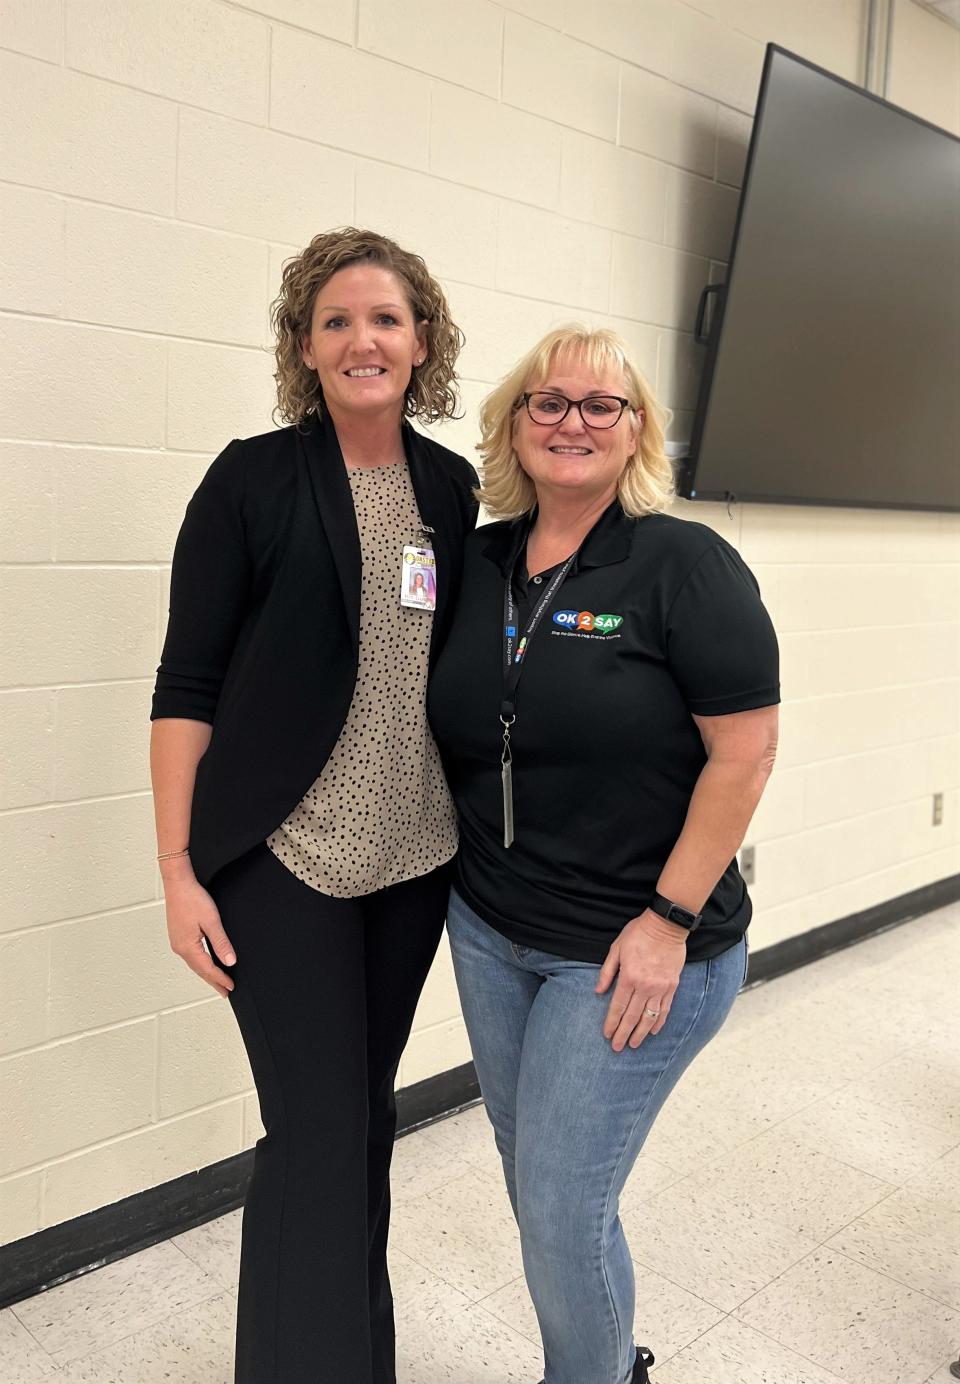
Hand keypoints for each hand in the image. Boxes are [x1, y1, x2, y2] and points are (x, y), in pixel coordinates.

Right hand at [162, 862, 236, 997]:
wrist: (178, 883)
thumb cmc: (191, 898)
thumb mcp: (212, 921)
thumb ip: (221, 942)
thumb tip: (230, 961)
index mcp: (187, 946)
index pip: (207, 969)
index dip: (220, 979)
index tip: (231, 987)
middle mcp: (179, 947)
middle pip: (199, 970)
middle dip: (213, 981)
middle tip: (225, 992)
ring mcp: (177, 941)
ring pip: (194, 963)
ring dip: (206, 973)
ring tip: (217, 981)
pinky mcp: (178, 935)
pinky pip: (190, 955)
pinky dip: (200, 963)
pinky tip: (205, 963)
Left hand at [595, 909, 686, 1050]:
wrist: (666, 926)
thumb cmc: (638, 934)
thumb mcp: (616, 948)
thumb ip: (607, 971)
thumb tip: (598, 991)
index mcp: (629, 976)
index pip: (618, 1006)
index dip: (612, 1022)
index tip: (607, 1035)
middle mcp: (645, 986)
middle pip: (632, 1016)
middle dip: (624, 1033)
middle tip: (617, 1047)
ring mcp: (660, 987)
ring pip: (649, 1017)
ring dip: (641, 1033)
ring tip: (634, 1044)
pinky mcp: (672, 986)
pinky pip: (665, 1009)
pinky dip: (659, 1022)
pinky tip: (653, 1031)